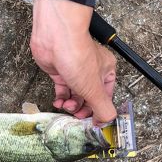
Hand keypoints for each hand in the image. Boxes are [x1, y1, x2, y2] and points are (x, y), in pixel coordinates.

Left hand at [30, 0, 116, 125]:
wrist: (55, 39)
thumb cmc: (77, 55)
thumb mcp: (94, 89)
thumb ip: (102, 108)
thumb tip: (106, 121)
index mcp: (106, 71)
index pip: (106, 96)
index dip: (99, 110)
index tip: (93, 122)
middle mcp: (92, 70)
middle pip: (89, 97)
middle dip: (82, 108)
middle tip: (76, 115)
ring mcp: (74, 70)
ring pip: (75, 94)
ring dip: (71, 104)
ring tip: (66, 107)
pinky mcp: (60, 71)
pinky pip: (62, 89)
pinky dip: (60, 98)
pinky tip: (58, 103)